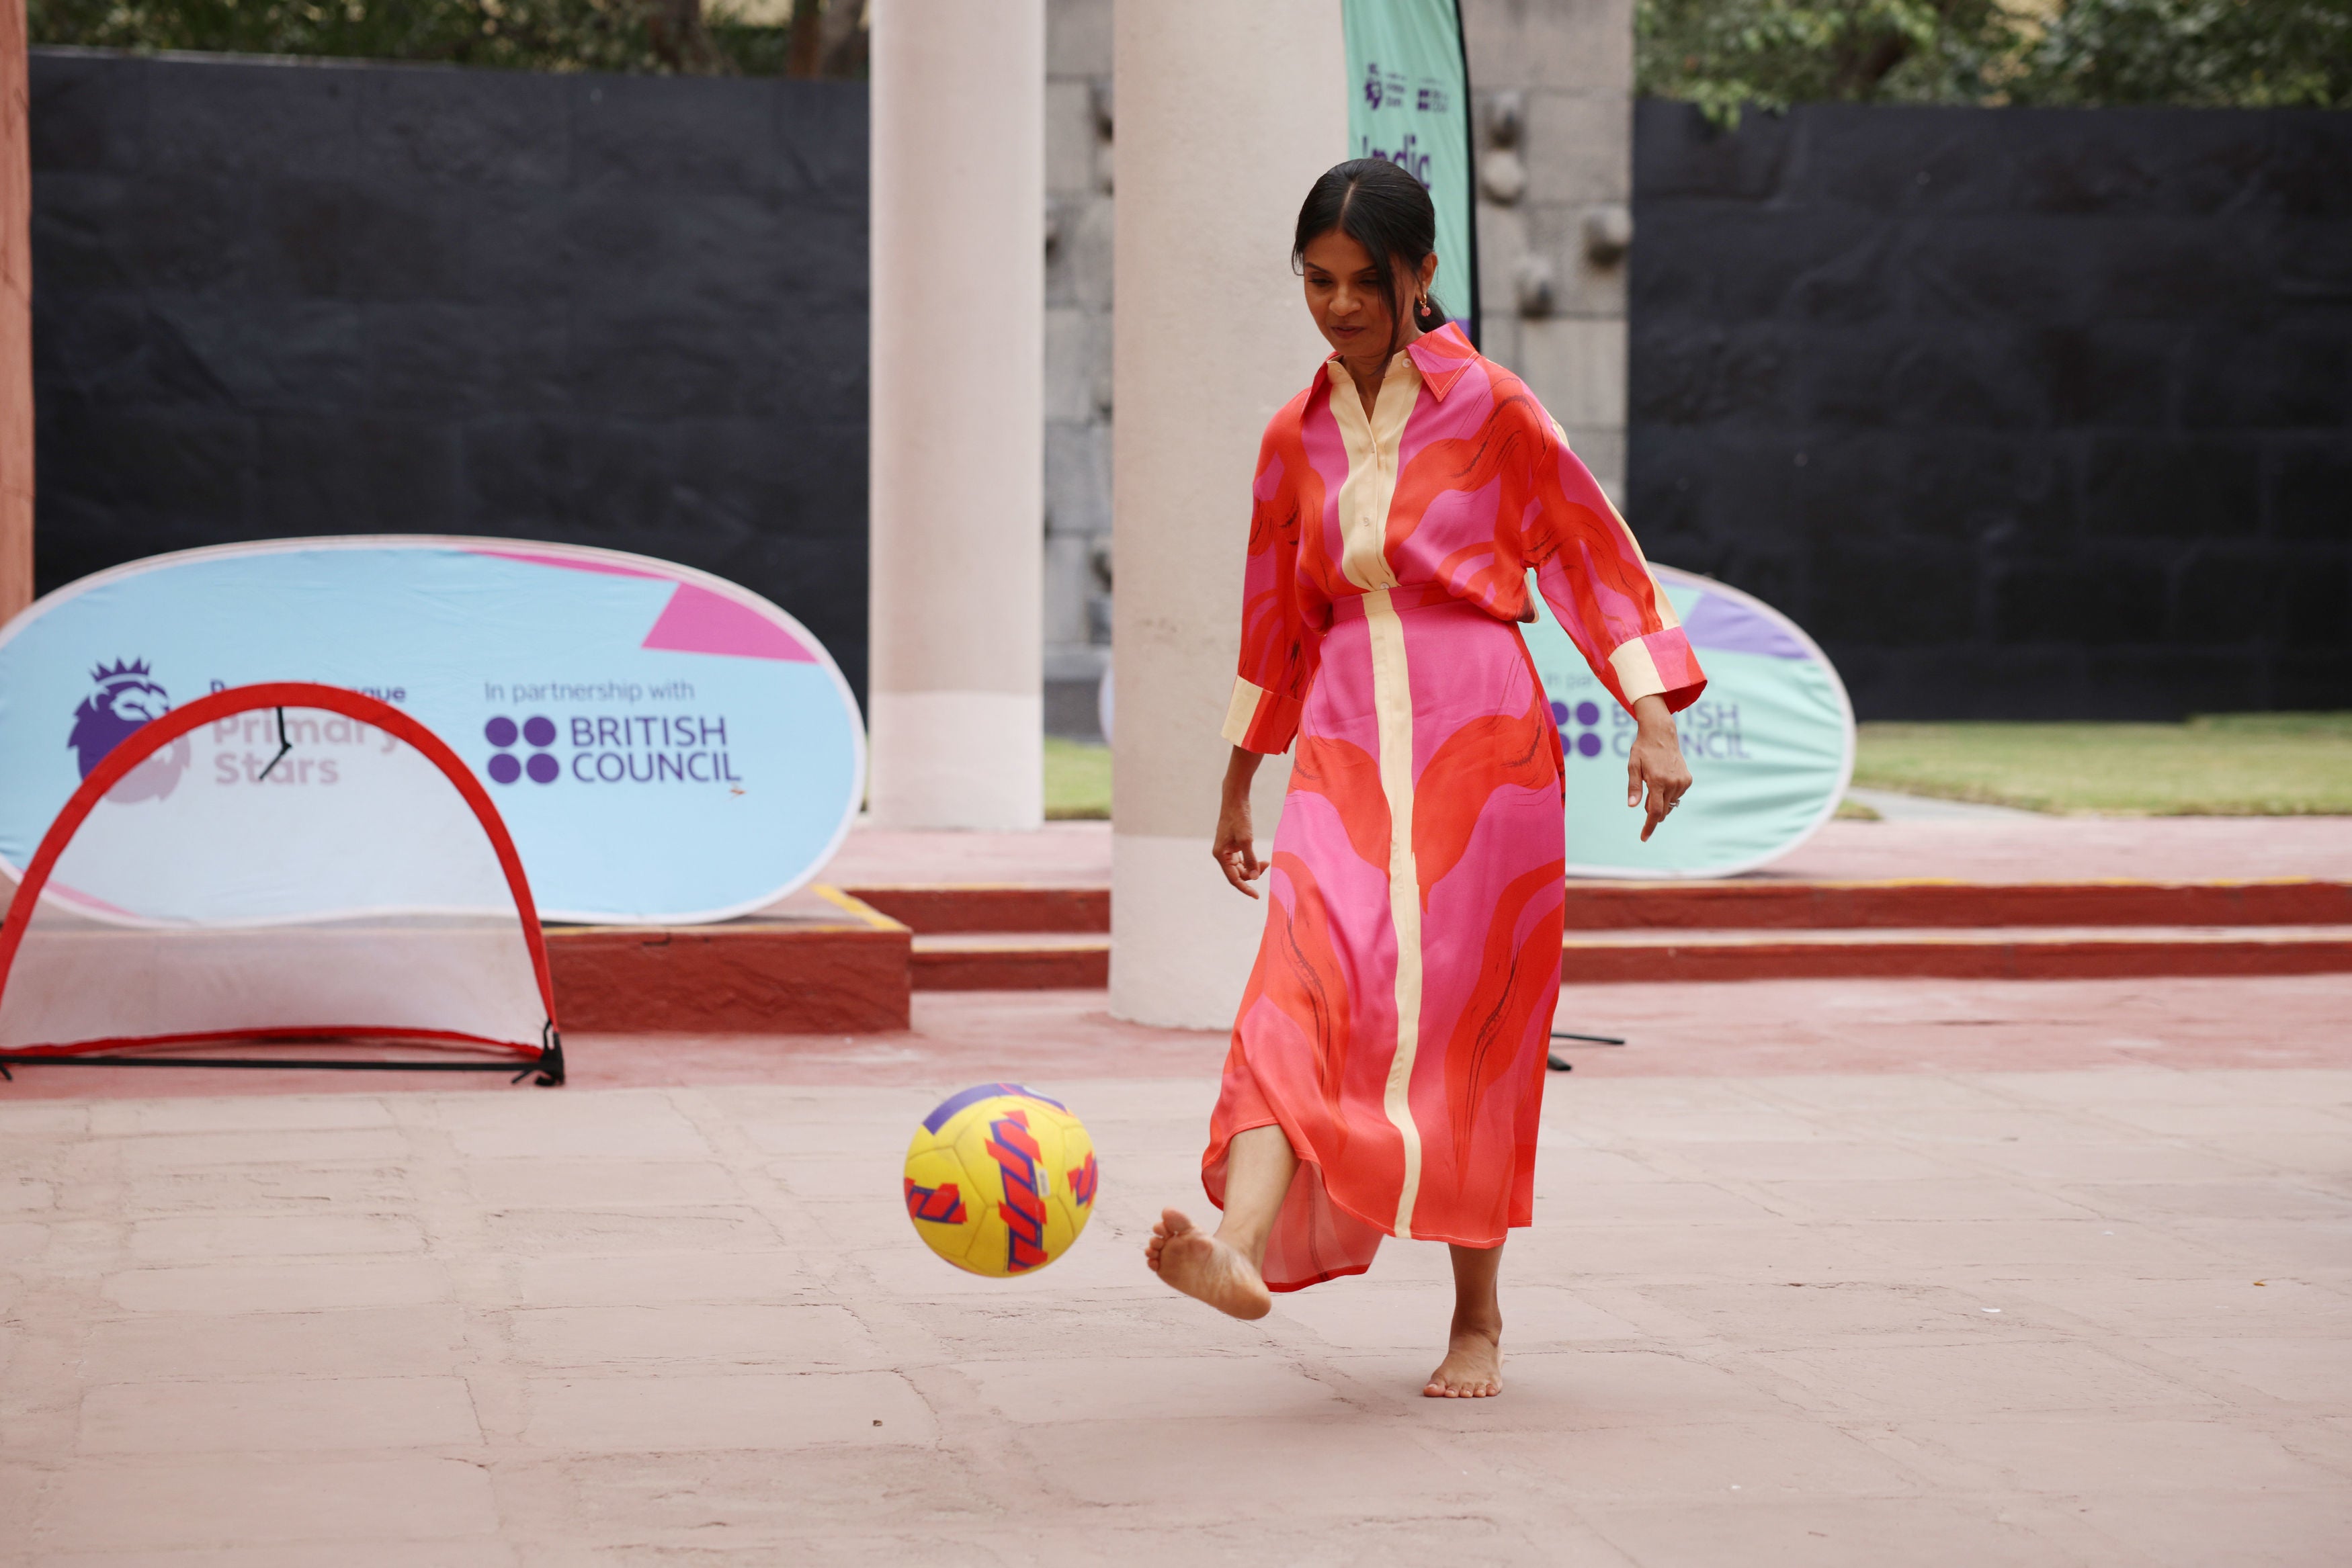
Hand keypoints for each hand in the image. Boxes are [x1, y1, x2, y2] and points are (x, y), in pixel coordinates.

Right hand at [1213, 793, 1263, 896]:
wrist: (1235, 801)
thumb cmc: (1239, 818)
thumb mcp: (1246, 840)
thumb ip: (1250, 860)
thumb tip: (1255, 877)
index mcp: (1220, 855)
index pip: (1233, 878)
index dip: (1245, 888)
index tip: (1257, 896)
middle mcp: (1221, 854)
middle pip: (1237, 874)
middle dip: (1252, 873)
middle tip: (1266, 865)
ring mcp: (1226, 850)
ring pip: (1240, 868)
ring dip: (1252, 867)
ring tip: (1266, 862)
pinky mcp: (1232, 845)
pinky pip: (1241, 860)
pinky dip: (1251, 861)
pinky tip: (1259, 859)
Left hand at [1625, 695, 1691, 842]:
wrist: (1661, 734)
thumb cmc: (1643, 750)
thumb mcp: (1633, 766)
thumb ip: (1634, 787)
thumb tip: (1632, 806)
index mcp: (1657, 781)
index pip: (1654, 811)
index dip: (1649, 826)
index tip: (1644, 838)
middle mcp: (1672, 783)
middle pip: (1662, 811)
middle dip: (1652, 811)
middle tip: (1644, 795)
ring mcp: (1682, 782)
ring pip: (1669, 804)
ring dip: (1660, 801)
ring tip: (1654, 782)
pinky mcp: (1688, 780)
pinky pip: (1676, 796)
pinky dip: (1668, 794)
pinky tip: (1664, 779)